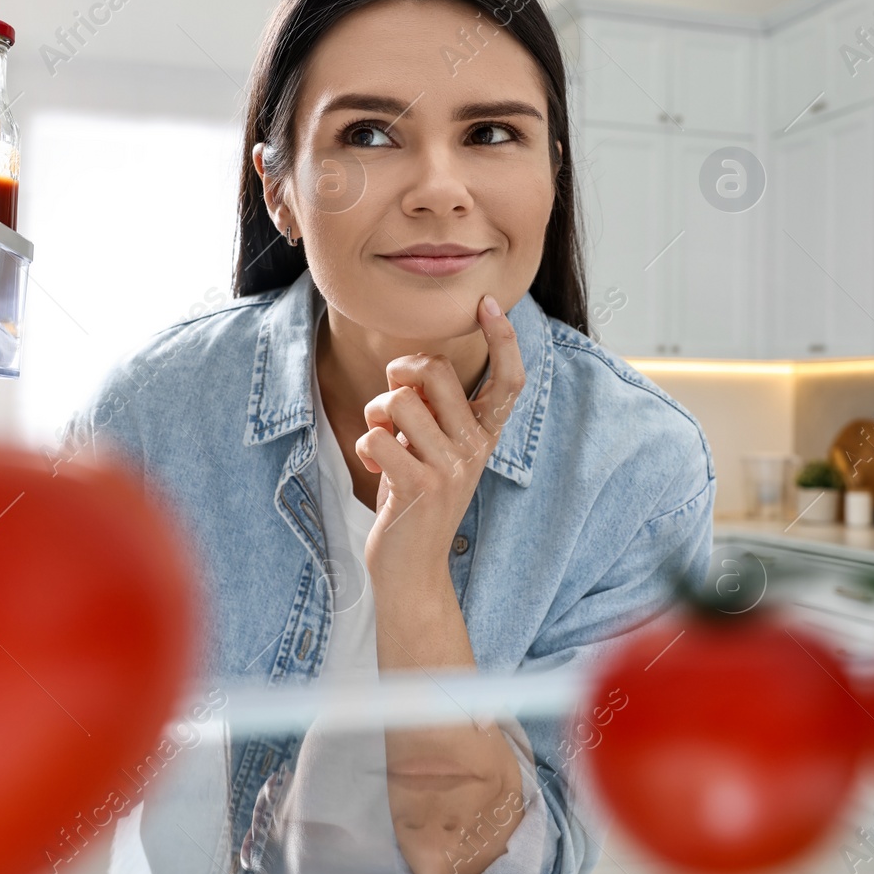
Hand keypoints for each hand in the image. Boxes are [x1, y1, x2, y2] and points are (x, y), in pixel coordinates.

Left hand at [354, 296, 524, 580]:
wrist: (413, 569)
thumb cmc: (418, 499)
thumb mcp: (438, 450)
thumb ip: (435, 410)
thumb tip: (413, 366)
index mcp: (485, 435)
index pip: (509, 379)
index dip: (504, 338)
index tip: (489, 304)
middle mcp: (475, 447)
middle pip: (434, 369)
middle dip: (400, 373)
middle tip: (393, 402)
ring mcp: (451, 467)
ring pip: (398, 401)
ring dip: (376, 415)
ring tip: (385, 443)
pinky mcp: (420, 487)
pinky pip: (375, 437)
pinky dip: (365, 447)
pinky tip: (377, 469)